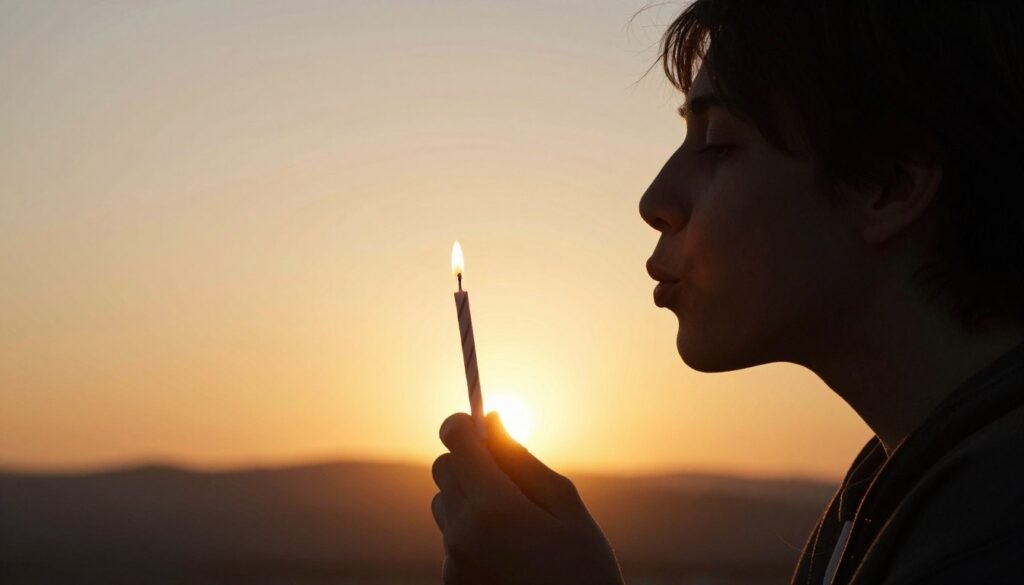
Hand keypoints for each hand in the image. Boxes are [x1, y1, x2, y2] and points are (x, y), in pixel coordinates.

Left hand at [431, 411, 624, 584]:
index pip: (454, 442)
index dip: (464, 424)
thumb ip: (524, 461)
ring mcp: (451, 567)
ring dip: (470, 502)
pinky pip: (451, 543)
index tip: (479, 423)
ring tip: (518, 529)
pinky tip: (510, 558)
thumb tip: (494, 420)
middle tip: (511, 479)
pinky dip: (472, 537)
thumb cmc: (585, 575)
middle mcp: (461, 536)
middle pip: (443, 471)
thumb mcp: (567, 512)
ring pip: (445, 507)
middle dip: (470, 464)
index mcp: (493, 509)